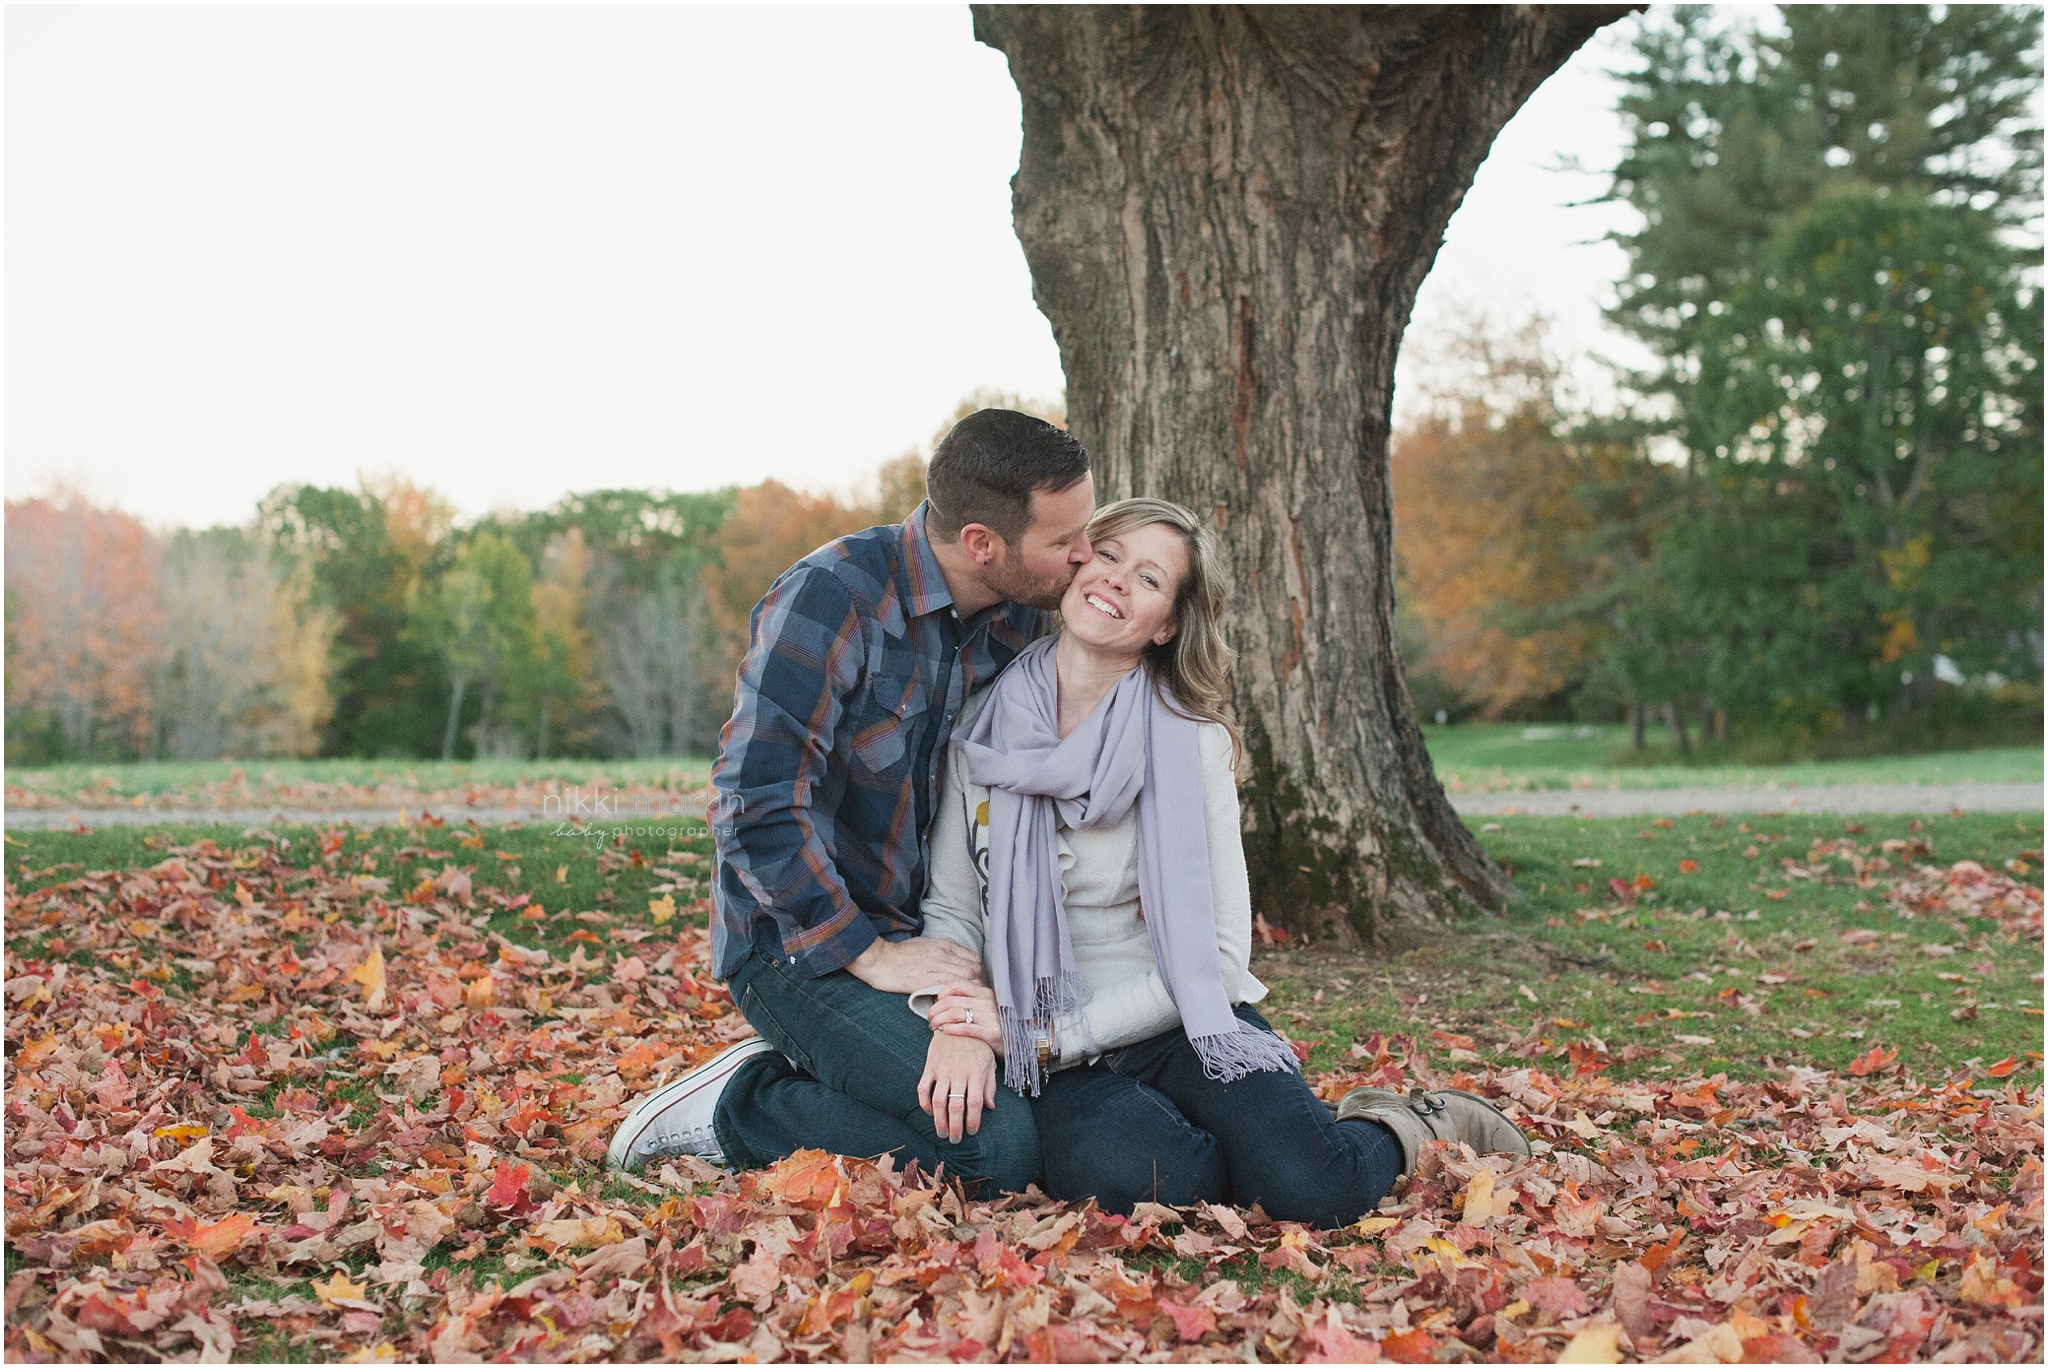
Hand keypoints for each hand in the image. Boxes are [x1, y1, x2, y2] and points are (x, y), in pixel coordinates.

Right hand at [846, 936, 982, 994]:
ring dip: (973, 989)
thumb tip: (953, 960)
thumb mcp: (924, 945)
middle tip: (979, 995)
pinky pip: (952, 984)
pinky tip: (959, 1001)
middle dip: (981, 981)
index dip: (981, 972)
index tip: (980, 983)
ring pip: (967, 975)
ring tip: (971, 1000)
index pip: (973, 957)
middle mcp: (944, 953)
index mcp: (944, 944)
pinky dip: (959, 992)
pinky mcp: (927, 979)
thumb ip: (941, 951)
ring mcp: (936, 965)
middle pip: (974, 966)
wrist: (879, 960)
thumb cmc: (899, 954)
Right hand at [917, 1033, 997, 1143]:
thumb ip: (989, 1085)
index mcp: (976, 1072)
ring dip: (939, 1120)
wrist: (957, 1021)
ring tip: (942, 1133)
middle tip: (955, 1139)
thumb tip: (990, 1107)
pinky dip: (925, 1103)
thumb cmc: (977, 1045)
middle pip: (956, 1105)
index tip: (972, 1131)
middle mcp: (959, 1072)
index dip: (973, 1120)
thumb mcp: (989, 1062)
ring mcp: (943, 1069)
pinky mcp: (930, 1066)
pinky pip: (924, 1088)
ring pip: (938, 1100)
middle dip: (955, 1126)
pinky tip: (930, 1112)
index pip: (975, 1102)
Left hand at [927, 982, 1001, 1048]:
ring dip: (939, 1020)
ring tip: (934, 1026)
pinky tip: (943, 1031)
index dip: (941, 993)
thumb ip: (967, 999)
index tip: (936, 1004)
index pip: (956, 984)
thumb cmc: (992, 1025)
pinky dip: (949, 1029)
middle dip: (935, 1010)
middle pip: (951, 1001)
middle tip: (931, 1019)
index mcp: (984, 991)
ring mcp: (990, 1016)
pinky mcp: (991, 1032)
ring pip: (954, 1013)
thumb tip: (940, 998)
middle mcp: (988, 1001)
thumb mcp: (983, 1007)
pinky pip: (964, 1028)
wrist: (1014, 1043)